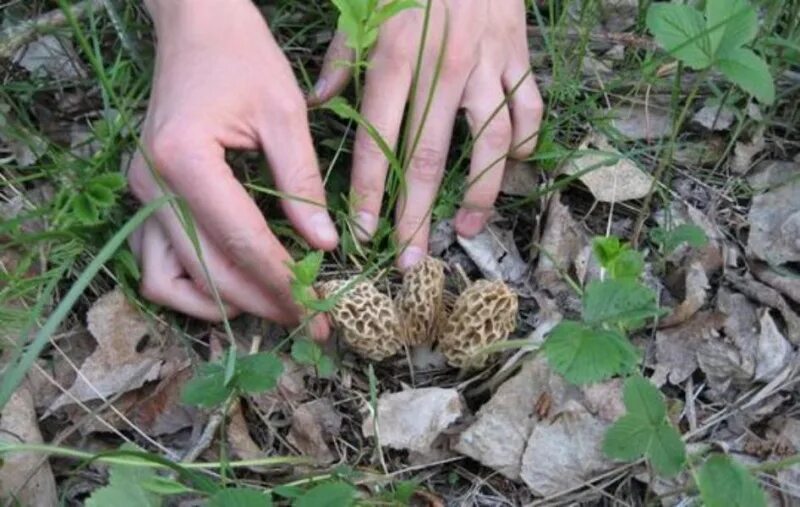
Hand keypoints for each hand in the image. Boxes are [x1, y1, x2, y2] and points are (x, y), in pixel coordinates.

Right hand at [129, 0, 336, 338]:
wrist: (196, 24)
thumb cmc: (242, 55)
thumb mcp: (285, 112)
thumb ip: (303, 182)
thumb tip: (325, 244)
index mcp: (184, 160)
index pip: (241, 241)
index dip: (284, 281)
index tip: (321, 310)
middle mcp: (150, 184)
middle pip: (207, 271)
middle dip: (262, 303)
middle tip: (310, 320)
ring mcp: (141, 192)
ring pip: (168, 280)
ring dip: (221, 303)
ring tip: (273, 308)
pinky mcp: (146, 194)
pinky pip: (159, 260)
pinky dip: (194, 284)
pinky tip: (234, 286)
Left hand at [312, 0, 542, 268]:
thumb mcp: (362, 4)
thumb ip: (342, 57)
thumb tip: (319, 105)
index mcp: (398, 56)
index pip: (380, 139)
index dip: (372, 192)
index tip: (365, 235)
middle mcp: (444, 68)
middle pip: (431, 156)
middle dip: (418, 215)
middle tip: (410, 261)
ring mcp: (487, 64)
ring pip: (489, 143)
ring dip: (479, 194)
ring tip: (465, 231)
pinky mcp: (518, 57)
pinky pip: (528, 109)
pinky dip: (525, 142)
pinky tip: (514, 169)